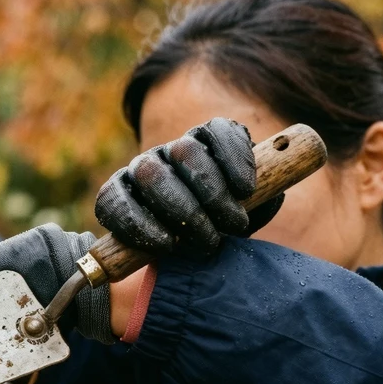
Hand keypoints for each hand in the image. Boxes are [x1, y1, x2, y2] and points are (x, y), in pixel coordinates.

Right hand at [95, 117, 282, 254]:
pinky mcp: (111, 195)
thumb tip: (271, 194)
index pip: (216, 130)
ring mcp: (137, 170)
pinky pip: (116, 202)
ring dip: (182, 210)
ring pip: (151, 173)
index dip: (233, 155)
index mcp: (204, 144)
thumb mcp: (247, 213)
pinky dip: (142, 225)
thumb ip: (261, 201)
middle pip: (185, 151)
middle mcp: (169, 151)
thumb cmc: (217, 227)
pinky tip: (165, 244)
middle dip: (213, 193)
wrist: (177, 253)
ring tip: (205, 241)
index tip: (248, 190)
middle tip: (233, 226)